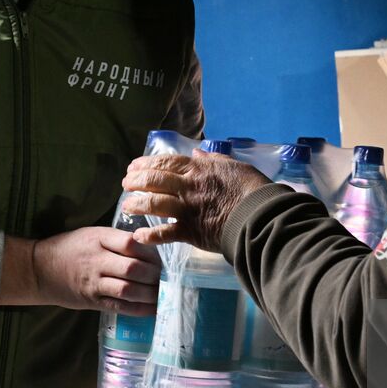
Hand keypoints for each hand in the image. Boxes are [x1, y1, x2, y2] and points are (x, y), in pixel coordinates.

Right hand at [0, 227, 160, 313]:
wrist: (39, 269)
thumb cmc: (70, 247)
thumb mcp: (92, 233)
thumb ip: (117, 238)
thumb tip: (150, 245)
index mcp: (98, 239)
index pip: (130, 243)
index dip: (150, 251)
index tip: (162, 256)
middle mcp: (97, 261)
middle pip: (132, 268)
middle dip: (154, 274)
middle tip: (166, 276)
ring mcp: (94, 283)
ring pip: (127, 289)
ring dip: (150, 293)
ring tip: (163, 293)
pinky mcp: (92, 301)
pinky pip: (119, 307)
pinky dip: (139, 309)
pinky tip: (153, 308)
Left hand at [121, 151, 271, 252]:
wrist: (260, 216)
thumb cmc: (252, 189)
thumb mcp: (234, 166)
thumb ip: (213, 159)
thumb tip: (197, 152)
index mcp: (199, 169)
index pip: (165, 162)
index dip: (145, 163)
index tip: (134, 166)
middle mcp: (188, 187)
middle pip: (154, 180)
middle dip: (135, 181)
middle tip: (125, 184)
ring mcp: (187, 209)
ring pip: (153, 204)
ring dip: (136, 204)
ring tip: (126, 206)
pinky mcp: (190, 231)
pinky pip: (164, 233)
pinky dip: (150, 235)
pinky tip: (139, 235)